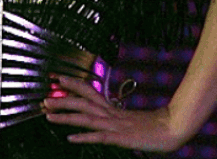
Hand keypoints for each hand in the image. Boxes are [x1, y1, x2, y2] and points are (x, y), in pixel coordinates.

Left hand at [42, 75, 194, 152]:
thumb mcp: (129, 118)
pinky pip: (99, 136)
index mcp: (112, 107)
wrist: (172, 127)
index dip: (72, 83)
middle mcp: (111, 112)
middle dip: (61, 100)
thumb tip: (101, 115)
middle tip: (44, 99)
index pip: (89, 90)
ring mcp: (115, 125)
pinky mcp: (120, 137)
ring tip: (49, 116)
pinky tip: (70, 138)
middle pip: (82, 102)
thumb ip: (114, 116)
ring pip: (86, 117)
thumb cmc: (153, 124)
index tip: (56, 78)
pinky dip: (84, 136)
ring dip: (66, 116)